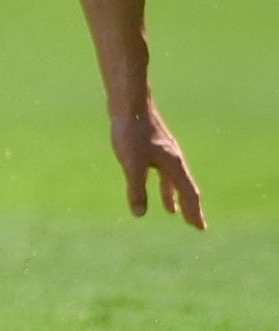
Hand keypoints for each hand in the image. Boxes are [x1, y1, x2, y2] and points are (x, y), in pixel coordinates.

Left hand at [112, 101, 204, 229]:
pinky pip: (161, 169)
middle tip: (194, 224)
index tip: (200, 228)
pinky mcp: (152, 144)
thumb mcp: (132, 164)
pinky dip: (160, 181)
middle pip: (185, 188)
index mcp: (174, 165)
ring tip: (171, 210)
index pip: (189, 194)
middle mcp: (173, 159)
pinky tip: (151, 181)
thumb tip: (139, 214)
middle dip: (189, 207)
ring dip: (172, 195)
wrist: (129, 102)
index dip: (193, 212)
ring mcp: (164, 150)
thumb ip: (137, 189)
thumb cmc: (132, 132)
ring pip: (172, 179)